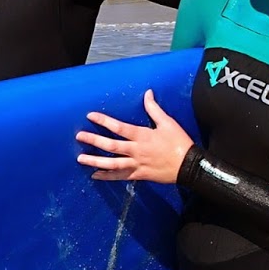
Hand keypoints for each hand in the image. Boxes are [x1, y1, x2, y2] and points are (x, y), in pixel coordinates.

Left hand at [75, 89, 192, 183]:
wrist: (189, 166)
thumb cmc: (179, 143)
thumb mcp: (168, 123)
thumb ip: (154, 109)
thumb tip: (147, 93)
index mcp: (142, 136)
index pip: (119, 127)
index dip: (104, 121)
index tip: (90, 116)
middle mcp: (136, 150)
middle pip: (111, 146)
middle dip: (94, 141)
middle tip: (79, 137)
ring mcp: (137, 164)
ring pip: (112, 164)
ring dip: (95, 161)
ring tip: (80, 159)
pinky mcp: (139, 175)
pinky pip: (120, 176)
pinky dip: (107, 176)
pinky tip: (95, 175)